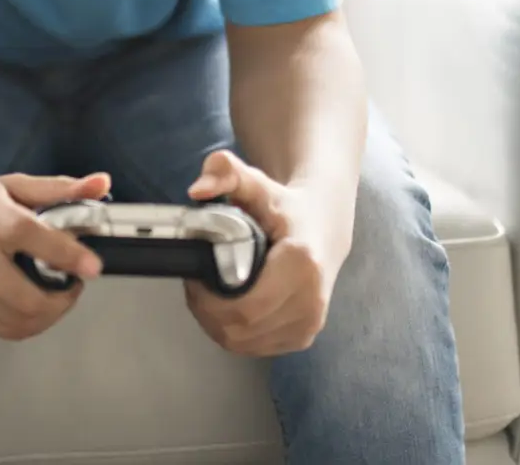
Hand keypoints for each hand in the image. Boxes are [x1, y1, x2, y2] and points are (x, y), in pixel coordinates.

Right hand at [0, 172, 111, 340]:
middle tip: (74, 285)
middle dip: (62, 300)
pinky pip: (3, 330)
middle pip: (23, 296)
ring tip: (56, 296)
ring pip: (17, 321)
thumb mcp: (13, 187)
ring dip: (49, 315)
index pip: (28, 236)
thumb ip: (60, 189)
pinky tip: (33, 306)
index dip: (65, 254)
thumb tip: (102, 183)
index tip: (93, 266)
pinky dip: (28, 323)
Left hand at [183, 151, 347, 356]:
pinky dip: (234, 333)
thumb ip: (225, 172)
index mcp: (302, 264)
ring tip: (209, 296)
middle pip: (241, 328)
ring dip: (218, 324)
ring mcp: (309, 324)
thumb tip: (198, 189)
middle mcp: (311, 300)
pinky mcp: (303, 338)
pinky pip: (255, 347)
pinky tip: (228, 310)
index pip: (244, 306)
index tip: (196, 278)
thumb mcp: (255, 183)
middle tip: (197, 286)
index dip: (209, 299)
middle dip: (207, 311)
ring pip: (245, 342)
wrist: (323, 226)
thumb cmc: (285, 207)